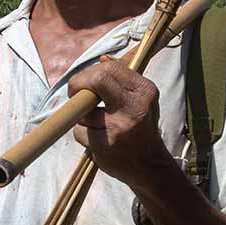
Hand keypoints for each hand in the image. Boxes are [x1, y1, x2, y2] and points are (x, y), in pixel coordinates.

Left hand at [68, 56, 170, 186]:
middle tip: (75, 94)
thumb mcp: (141, 100)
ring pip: (83, 109)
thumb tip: (103, 58)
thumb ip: (123, 79)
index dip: (89, 73)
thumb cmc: (141, 128)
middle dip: (78, 84)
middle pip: (97, 79)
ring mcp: (120, 126)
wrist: (150, 166)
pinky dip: (82, 135)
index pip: (110, 68)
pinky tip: (97, 140)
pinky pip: (80, 131)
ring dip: (81, 117)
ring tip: (96, 125)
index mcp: (144, 91)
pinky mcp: (105, 145)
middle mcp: (135, 106)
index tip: (84, 83)